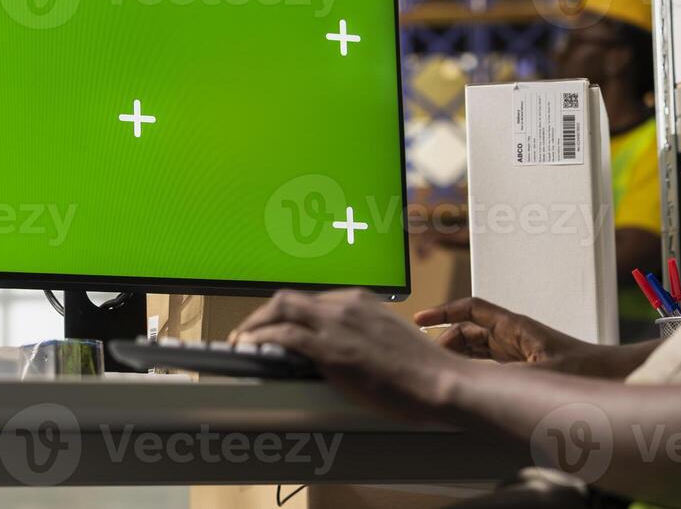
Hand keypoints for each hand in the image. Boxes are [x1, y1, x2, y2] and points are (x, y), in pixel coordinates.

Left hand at [231, 288, 465, 421]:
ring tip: (242, 342)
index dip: (286, 314)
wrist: (437, 381)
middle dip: (263, 315)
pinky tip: (253, 350)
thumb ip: (361, 335)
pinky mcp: (332, 349)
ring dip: (255, 326)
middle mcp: (345, 305)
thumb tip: (341, 350)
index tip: (275, 327)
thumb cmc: (421, 369)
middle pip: (288, 299)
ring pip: (281, 311)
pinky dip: (262, 339)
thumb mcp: (388, 338)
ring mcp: (337, 324)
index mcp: (360, 300)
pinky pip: (285, 336)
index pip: (310, 300)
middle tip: (249, 334)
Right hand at [414, 297, 644, 378]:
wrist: (612, 376)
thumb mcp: (541, 375)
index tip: (420, 320)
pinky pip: (488, 365)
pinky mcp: (521, 367)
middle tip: (426, 359)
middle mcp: (512, 335)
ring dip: (457, 358)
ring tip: (437, 371)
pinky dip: (472, 371)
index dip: (444, 312)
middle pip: (468, 332)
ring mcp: (516, 351)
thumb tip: (476, 384)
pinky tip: (462, 384)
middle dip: (445, 341)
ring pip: (476, 349)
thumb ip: (507, 379)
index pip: (472, 310)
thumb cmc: (587, 369)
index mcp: (515, 326)